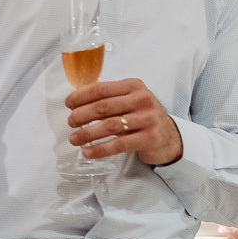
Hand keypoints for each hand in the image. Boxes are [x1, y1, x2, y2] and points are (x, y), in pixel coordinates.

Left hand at [66, 78, 183, 165]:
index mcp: (134, 86)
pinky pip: (119, 144)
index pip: (102, 88)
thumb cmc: (142, 116)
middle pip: (103, 107)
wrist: (169, 136)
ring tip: (74, 139)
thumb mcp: (129, 100)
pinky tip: (87, 152)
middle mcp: (143, 99)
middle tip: (70, 123)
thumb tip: (75, 99)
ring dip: (87, 133)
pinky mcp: (150, 138)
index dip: (81, 96)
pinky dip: (100, 149)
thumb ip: (109, 97)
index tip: (68, 104)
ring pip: (109, 126)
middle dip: (81, 115)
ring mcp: (148, 119)